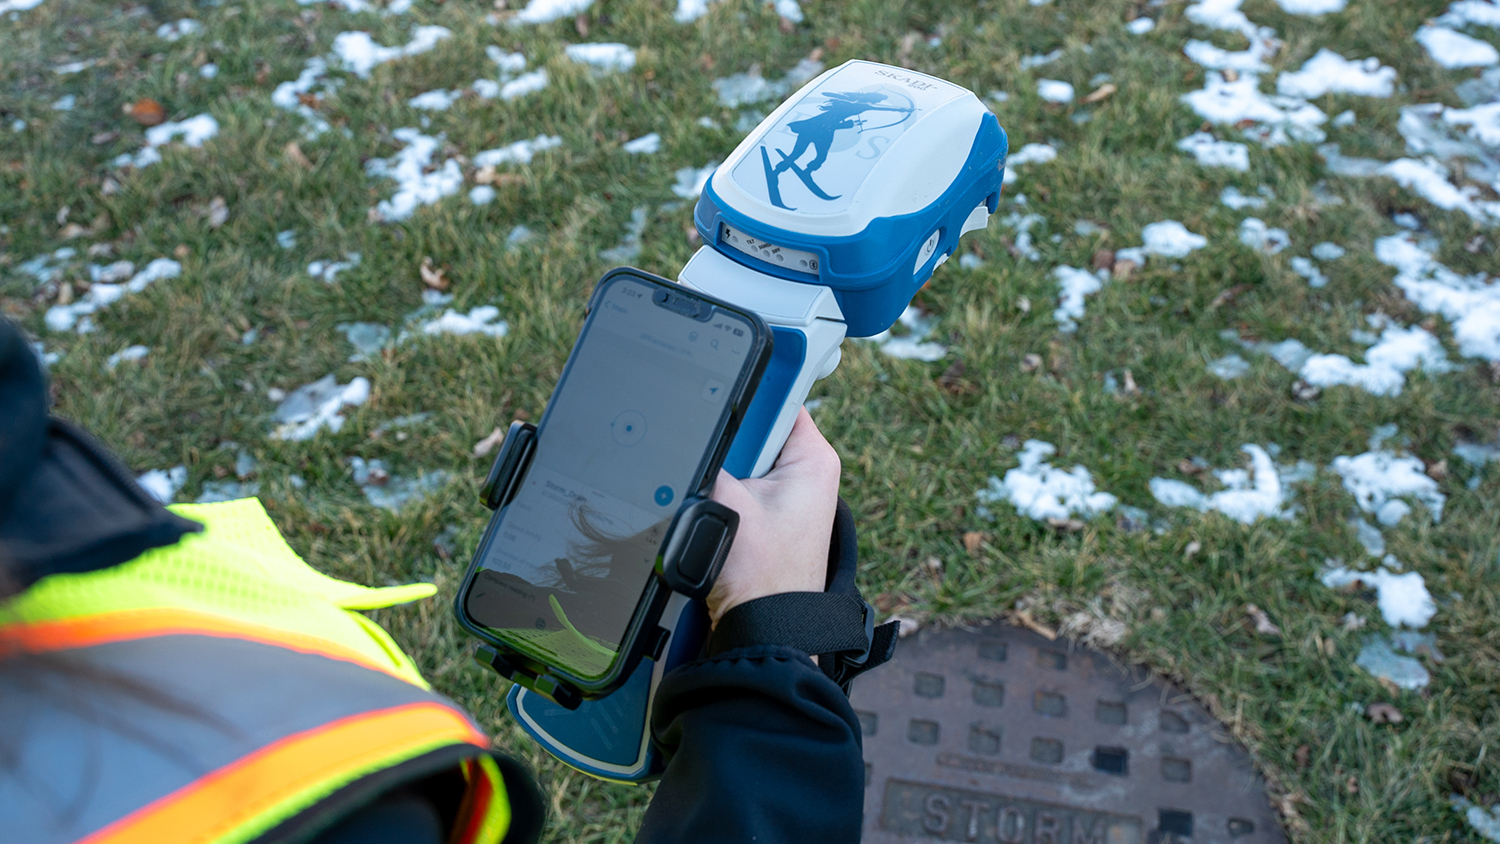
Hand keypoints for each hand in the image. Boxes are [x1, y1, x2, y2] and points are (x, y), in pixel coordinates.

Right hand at [706, 408, 840, 627]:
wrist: (761, 630)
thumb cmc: (760, 576)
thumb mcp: (723, 500)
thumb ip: (705, 456)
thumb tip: (686, 429)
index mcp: (813, 457)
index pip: (781, 397)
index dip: (749, 392)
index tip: (718, 384)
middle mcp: (810, 471)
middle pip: (757, 427)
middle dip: (729, 439)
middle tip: (715, 461)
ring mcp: (792, 494)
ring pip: (743, 457)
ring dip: (723, 468)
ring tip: (715, 493)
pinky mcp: (773, 515)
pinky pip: (741, 483)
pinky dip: (724, 490)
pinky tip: (716, 508)